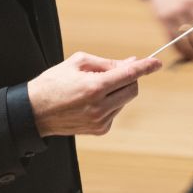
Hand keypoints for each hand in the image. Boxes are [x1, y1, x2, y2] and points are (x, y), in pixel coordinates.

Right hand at [27, 52, 161, 136]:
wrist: (35, 111)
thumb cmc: (54, 81)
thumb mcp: (78, 62)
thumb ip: (107, 63)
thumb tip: (131, 62)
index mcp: (94, 87)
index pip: (129, 75)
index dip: (145, 67)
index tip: (157, 62)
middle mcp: (100, 106)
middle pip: (132, 89)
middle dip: (130, 78)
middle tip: (118, 70)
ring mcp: (101, 121)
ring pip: (125, 100)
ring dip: (118, 90)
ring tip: (94, 87)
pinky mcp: (100, 130)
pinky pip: (116, 111)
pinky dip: (111, 102)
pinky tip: (92, 101)